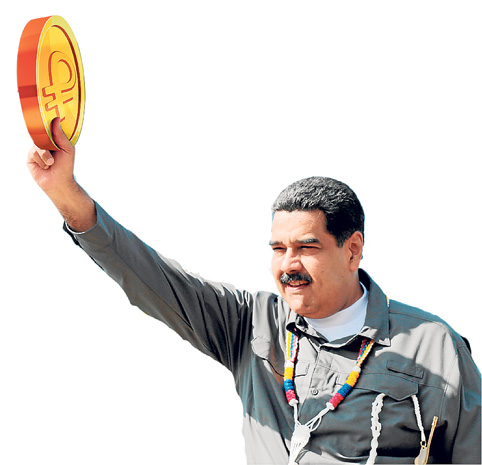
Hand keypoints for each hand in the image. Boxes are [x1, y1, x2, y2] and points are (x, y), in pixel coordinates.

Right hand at [26, 117, 95, 231]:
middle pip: (41, 134)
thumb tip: (56, 120)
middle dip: (48, 142)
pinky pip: (34, 153)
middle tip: (54, 148)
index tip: (50, 116)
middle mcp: (45, 143)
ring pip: (38, 144)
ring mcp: (36, 149)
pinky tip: (46, 166)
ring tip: (52, 163)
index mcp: (54, 140)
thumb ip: (60, 135)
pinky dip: (42, 160)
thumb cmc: (65, 166)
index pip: (49, 127)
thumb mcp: (67, 149)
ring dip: (47, 155)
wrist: (58, 182)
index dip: (48, 122)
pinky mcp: (30, 157)